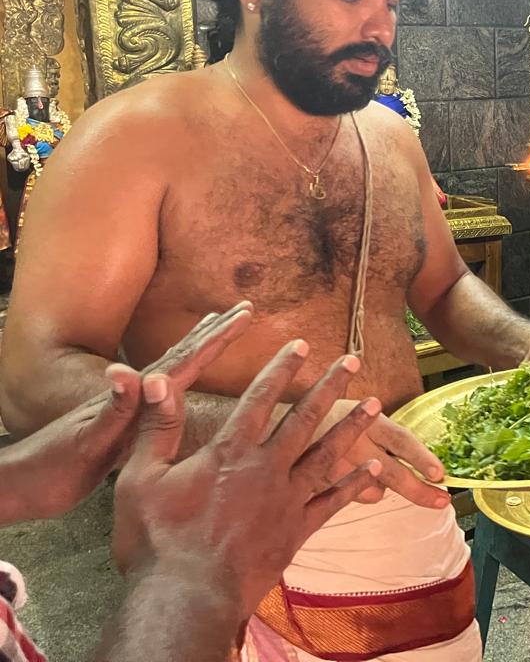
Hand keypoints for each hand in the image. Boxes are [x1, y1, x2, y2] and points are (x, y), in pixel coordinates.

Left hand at [0, 302, 253, 524]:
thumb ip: (111, 409)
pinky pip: (167, 392)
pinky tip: (184, 379)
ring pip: (174, 369)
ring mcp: (130, 406)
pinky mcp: (127, 421)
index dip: (214, 338)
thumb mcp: (85, 441)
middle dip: (215, 332)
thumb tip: (125, 370)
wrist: (21, 484)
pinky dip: (183, 378)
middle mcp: (134, 394)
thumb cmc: (52, 467)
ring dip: (200, 346)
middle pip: (182, 355)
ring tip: (218, 325)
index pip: (183, 361)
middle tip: (245, 308)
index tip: (242, 315)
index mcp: (134, 397)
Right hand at [112, 340, 385, 620]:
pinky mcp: (296, 531)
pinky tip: (372, 470)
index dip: (280, 369)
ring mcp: (285, 499)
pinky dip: (353, 484)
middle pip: (304, 418)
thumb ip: (155, 427)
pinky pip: (332, 502)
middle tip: (353, 360)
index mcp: (229, 451)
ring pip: (327, 454)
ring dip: (353, 427)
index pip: (259, 397)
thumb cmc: (156, 541)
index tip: (300, 345)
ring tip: (376, 404)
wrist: (184, 598)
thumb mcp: (138, 477)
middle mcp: (265, 468)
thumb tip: (155, 381)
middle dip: (330, 386)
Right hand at [313, 400, 451, 508]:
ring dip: (381, 488)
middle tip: (442, 500)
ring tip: (371, 471)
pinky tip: (349, 478)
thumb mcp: (354, 409)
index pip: (401, 440)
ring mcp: (335, 469)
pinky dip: (356, 491)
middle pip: (393, 473)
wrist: (272, 426)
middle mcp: (354, 444)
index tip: (440, 473)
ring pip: (373, 492)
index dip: (422, 457)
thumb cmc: (321, 415)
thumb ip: (379, 431)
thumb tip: (414, 454)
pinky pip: (349, 498)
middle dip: (420, 490)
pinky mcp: (319, 487)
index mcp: (366, 420)